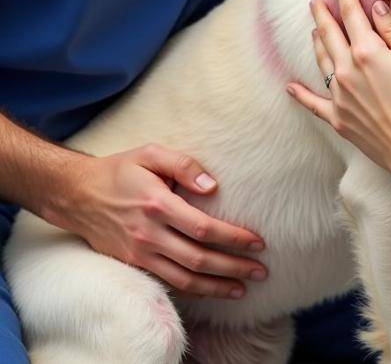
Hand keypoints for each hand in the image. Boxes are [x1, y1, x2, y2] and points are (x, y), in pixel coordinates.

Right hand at [60, 144, 266, 298]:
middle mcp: (149, 234)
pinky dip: (192, 290)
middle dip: (233, 268)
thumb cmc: (120, 170)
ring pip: (184, 279)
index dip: (234, 238)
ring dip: (216, 287)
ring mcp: (139, 253)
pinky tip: (211, 289)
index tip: (258, 242)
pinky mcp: (133, 263)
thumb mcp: (151, 154)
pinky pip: (167, 282)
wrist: (77, 194)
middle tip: (261, 272)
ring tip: (242, 288)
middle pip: (198, 259)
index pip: (204, 229)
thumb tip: (212, 186)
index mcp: (158, 205)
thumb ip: (184, 165)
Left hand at [287, 0, 390, 181]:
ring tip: (313, 30)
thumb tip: (376, 7)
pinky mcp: (339, 119)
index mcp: (368, 52)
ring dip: (316, 42)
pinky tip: (289, 86)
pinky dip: (300, 94)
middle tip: (316, 0)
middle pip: (330, 35)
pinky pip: (313, 103)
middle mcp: (347, 71)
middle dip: (323, 15)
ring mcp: (340, 97)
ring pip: (322, 62)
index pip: (352, 14)